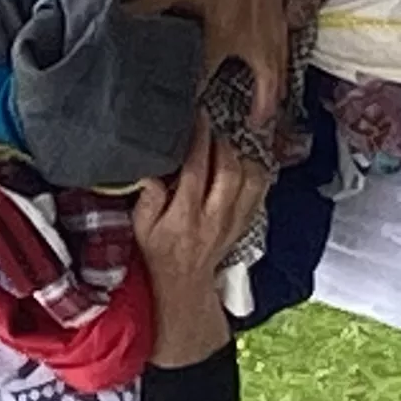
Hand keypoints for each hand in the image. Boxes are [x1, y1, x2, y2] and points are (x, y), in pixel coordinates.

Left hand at [128, 0, 290, 151]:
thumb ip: (146, 8)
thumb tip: (113, 22)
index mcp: (217, 37)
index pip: (195, 85)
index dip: (182, 112)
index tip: (169, 135)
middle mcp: (245, 45)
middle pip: (234, 91)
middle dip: (223, 116)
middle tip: (212, 143)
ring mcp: (267, 37)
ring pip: (270, 83)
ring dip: (263, 105)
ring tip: (258, 125)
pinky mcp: (279, 26)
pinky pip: (282, 64)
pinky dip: (278, 83)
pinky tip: (275, 93)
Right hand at [128, 124, 260, 368]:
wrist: (184, 283)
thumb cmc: (159, 251)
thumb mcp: (141, 228)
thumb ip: (147, 198)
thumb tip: (153, 172)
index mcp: (185, 216)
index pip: (196, 170)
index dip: (198, 140)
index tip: (197, 118)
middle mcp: (214, 217)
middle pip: (228, 170)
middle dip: (221, 144)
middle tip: (210, 130)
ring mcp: (234, 220)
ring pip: (250, 179)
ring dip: (239, 156)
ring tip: (224, 147)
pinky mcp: (245, 222)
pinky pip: (259, 191)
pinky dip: (254, 172)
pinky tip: (240, 163)